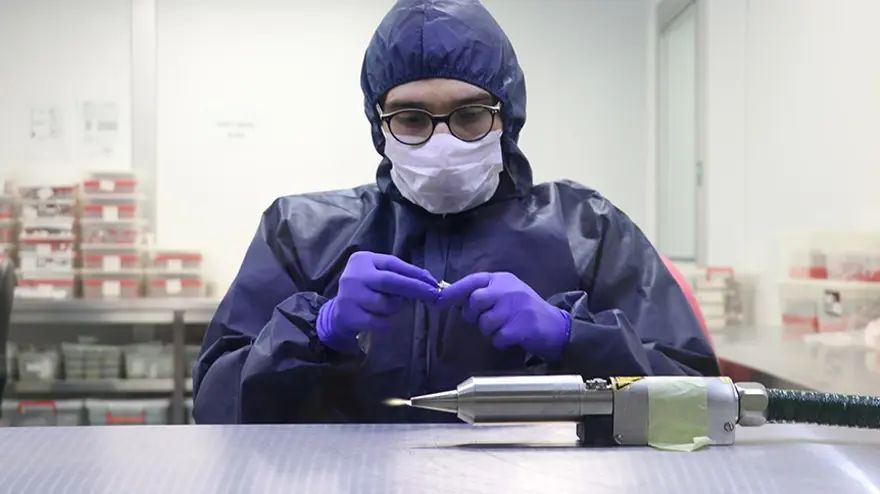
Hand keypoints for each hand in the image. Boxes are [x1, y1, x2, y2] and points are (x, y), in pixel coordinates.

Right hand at [317, 252, 438, 352]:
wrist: (337, 313)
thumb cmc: (365, 290)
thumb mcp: (377, 275)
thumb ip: (398, 274)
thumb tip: (429, 281)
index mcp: (363, 260)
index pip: (393, 263)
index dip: (415, 273)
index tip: (433, 282)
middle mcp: (354, 275)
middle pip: (390, 281)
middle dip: (415, 288)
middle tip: (433, 295)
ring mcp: (349, 296)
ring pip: (385, 303)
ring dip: (395, 307)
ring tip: (388, 306)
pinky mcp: (349, 316)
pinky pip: (379, 321)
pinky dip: (387, 322)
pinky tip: (382, 319)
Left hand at [437, 272, 570, 361]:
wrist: (555, 326)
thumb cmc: (524, 310)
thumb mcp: (506, 294)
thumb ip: (483, 294)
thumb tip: (452, 299)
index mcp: (502, 279)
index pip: (473, 281)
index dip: (454, 291)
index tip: (439, 300)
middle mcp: (508, 289)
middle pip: (475, 301)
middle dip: (474, 314)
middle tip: (485, 320)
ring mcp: (516, 307)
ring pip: (485, 322)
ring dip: (490, 330)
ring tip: (505, 328)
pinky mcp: (521, 326)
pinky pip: (497, 337)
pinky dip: (501, 341)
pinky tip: (513, 337)